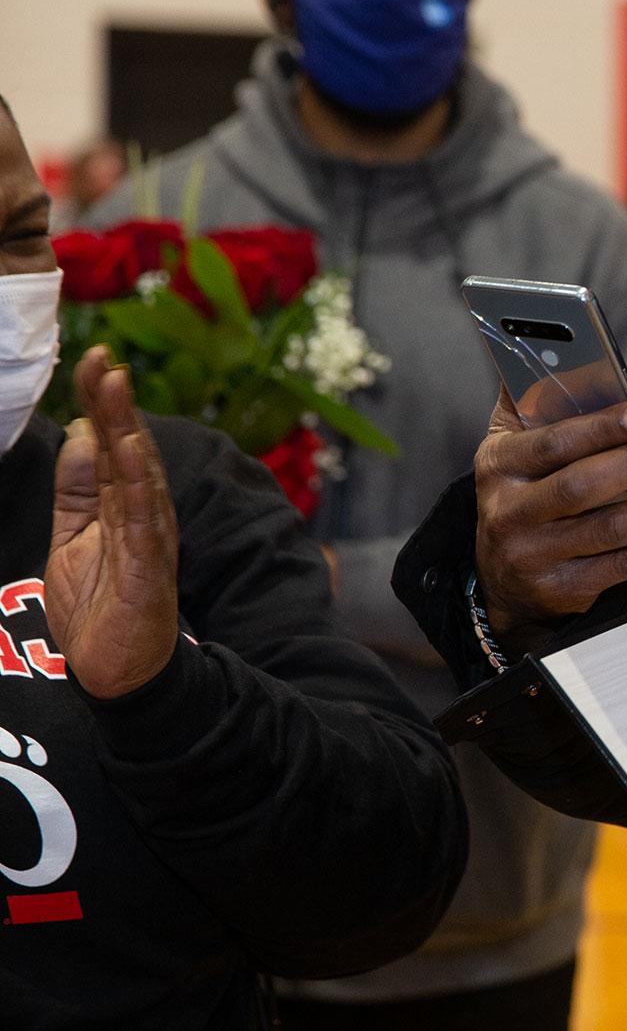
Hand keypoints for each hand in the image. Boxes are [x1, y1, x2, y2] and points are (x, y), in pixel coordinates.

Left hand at [45, 347, 180, 699]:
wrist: (116, 671)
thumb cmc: (99, 606)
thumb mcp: (73, 537)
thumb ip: (78, 490)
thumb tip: (81, 433)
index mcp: (124, 506)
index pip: (114, 445)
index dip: (104, 404)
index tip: (95, 360)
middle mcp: (143, 516)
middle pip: (129, 452)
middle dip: (115, 405)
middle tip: (104, 360)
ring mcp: (148, 542)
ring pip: (138, 478)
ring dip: (128, 431)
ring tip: (116, 390)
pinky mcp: (148, 571)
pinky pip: (143, 521)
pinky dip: (138, 484)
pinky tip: (130, 452)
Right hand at [472, 390, 626, 634]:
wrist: (503, 577)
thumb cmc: (522, 493)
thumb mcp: (513, 447)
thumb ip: (533, 401)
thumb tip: (560, 350)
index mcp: (500, 465)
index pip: (554, 442)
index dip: (605, 427)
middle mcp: (510, 512)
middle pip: (583, 487)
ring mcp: (536, 556)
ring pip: (612, 529)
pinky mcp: (565, 589)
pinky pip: (625, 564)